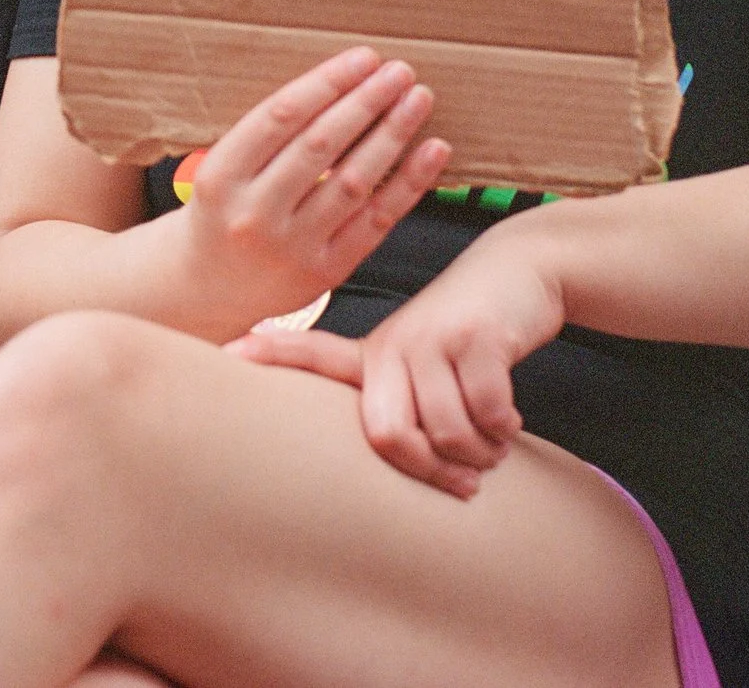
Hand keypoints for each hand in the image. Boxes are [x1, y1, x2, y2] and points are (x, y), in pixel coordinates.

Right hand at [175, 48, 450, 330]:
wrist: (207, 288)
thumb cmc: (223, 210)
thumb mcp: (224, 168)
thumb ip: (272, 134)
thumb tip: (345, 82)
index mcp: (222, 175)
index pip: (281, 115)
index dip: (328, 82)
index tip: (364, 58)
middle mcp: (254, 213)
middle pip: (320, 145)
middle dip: (365, 101)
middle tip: (399, 71)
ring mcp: (291, 247)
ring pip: (352, 181)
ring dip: (391, 134)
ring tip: (418, 99)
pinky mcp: (324, 271)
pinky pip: (375, 221)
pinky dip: (408, 183)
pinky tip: (433, 151)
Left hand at [229, 217, 565, 497]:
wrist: (521, 267)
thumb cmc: (469, 333)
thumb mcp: (425, 359)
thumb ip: (402, 400)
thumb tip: (396, 459)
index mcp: (373, 352)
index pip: (313, 353)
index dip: (273, 355)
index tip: (227, 352)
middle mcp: (392, 342)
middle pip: (387, 436)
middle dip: (433, 471)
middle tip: (465, 481)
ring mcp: (430, 335)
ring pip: (448, 433)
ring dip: (482, 453)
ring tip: (493, 443)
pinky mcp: (473, 336)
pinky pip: (488, 414)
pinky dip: (504, 428)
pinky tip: (510, 418)